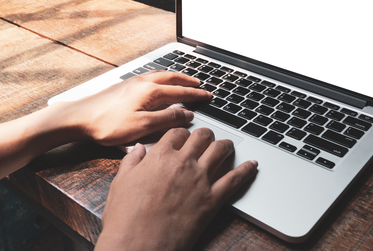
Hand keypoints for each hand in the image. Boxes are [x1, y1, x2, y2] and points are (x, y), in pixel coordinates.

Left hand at [55, 71, 211, 145]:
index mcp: (150, 91)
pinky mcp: (123, 86)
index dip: (196, 95)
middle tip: (200, 85)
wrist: (78, 118)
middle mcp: (142, 83)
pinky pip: (149, 78)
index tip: (208, 96)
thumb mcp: (142, 127)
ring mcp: (132, 83)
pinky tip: (157, 84)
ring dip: (174, 78)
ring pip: (159, 76)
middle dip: (187, 82)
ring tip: (183, 81)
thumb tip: (186, 115)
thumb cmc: (107, 125)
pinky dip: (161, 79)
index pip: (180, 92)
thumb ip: (166, 120)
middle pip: (171, 78)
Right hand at [96, 128, 258, 250]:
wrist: (137, 246)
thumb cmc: (125, 219)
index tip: (184, 138)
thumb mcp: (120, 184)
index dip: (182, 134)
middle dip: (205, 135)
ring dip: (225, 146)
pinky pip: (235, 179)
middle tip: (207, 139)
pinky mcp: (212, 200)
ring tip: (227, 147)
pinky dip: (247, 170)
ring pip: (221, 150)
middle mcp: (182, 163)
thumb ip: (131, 162)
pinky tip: (252, 165)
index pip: (177, 133)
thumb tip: (138, 150)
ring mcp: (199, 180)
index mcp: (159, 156)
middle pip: (202, 136)